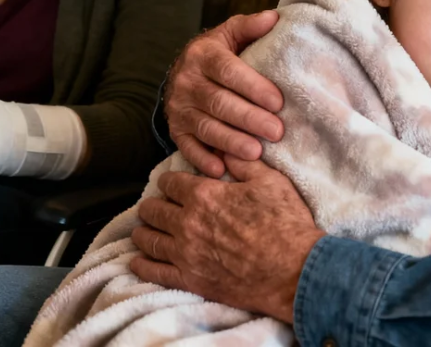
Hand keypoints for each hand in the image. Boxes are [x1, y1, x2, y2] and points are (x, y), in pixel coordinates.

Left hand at [130, 155, 322, 323]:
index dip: (168, 181)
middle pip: (154, 211)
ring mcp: (186, 254)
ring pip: (150, 240)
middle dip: (152, 205)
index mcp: (204, 195)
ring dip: (143, 232)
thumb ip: (241, 162)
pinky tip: (137, 261)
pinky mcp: (191, 281)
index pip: (170, 183)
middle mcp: (188, 223)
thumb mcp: (268, 180)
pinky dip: (142, 266)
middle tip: (152, 206)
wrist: (293, 270)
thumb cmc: (284, 221)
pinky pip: (155, 273)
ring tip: (142, 230)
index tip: (170, 183)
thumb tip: (223, 148)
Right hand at [166, 11, 284, 176]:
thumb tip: (274, 18)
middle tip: (276, 131)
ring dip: (231, 142)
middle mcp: (187, 80)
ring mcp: (179, 107)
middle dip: (249, 118)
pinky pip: (187, 147)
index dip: (253, 87)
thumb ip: (249, 27)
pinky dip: (203, 160)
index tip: (278, 101)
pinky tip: (221, 169)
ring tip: (256, 153)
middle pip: (219, 102)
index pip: (228, 71)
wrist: (182, 71)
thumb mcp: (230, 34)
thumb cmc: (217, 53)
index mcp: (203, 55)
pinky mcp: (175, 129)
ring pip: (206, 127)